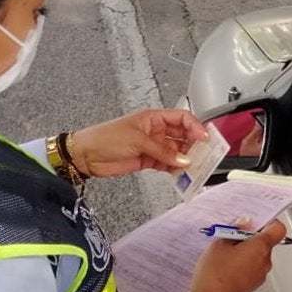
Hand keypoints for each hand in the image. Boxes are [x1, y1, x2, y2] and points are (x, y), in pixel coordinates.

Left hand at [67, 109, 207, 177]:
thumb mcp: (138, 140)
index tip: (204, 138)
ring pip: (177, 152)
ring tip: (195, 167)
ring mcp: (153, 146)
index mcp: (154, 118)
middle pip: (182, 135)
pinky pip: (168, 164)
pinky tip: (182, 174)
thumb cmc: (106, 137)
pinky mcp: (148, 161)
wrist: (86, 155)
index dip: (195, 126)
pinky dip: (176, 170)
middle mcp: (156, 131)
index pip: (182, 118)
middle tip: (205, 155)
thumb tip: (183, 159)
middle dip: (194, 145)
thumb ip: (163, 151)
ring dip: (186, 159)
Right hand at [180, 221, 287, 291]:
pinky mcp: (252, 285)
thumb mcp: (220, 243)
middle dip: (251, 236)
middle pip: (266, 242)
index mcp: (261, 248)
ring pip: (258, 255)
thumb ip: (235, 230)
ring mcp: (259, 275)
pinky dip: (242, 263)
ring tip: (225, 250)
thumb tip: (243, 222)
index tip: (256, 220)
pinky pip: (251, 268)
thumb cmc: (216, 275)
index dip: (268, 222)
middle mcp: (265, 262)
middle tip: (233, 234)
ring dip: (245, 250)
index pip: (278, 229)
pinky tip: (225, 264)